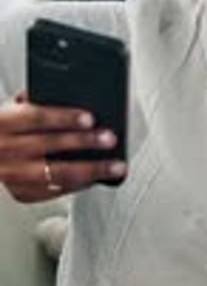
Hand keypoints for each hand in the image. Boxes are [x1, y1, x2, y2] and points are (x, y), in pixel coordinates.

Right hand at [0, 92, 126, 201]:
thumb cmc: (0, 131)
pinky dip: (78, 185)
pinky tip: (96, 178)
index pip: (36, 117)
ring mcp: (13, 174)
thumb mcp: (7, 111)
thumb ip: (30, 102)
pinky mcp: (20, 193)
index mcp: (2, 123)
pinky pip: (54, 191)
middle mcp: (5, 150)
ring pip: (56, 173)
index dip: (64, 117)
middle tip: (110, 138)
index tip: (90, 118)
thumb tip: (59, 92)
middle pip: (50, 145)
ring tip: (115, 166)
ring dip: (90, 170)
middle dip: (84, 142)